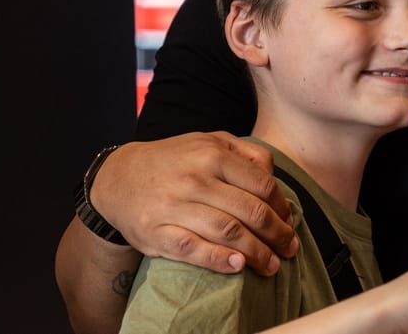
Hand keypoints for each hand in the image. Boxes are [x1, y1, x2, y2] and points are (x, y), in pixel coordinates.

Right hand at [89, 132, 298, 275]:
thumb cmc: (174, 160)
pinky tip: (239, 266)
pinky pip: (193, 249)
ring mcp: (174, 207)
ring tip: (272, 265)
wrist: (118, 176)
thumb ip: (246, 153)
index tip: (288, 222)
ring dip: (256, 252)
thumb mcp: (209, 141)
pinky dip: (219, 259)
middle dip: (276, 234)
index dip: (282, 208)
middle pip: (250, 211)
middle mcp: (194, 179)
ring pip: (227, 231)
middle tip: (288, 248)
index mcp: (212, 154)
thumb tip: (273, 177)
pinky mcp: (156, 232)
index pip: (262, 185)